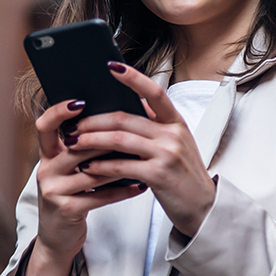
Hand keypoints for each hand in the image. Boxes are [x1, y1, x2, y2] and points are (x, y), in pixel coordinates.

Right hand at [26, 95, 147, 275]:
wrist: (59, 239)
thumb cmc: (72, 198)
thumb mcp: (71, 171)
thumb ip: (84, 148)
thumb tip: (115, 118)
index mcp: (47, 155)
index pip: (45, 125)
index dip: (59, 111)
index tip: (81, 100)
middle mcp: (46, 170)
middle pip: (77, 146)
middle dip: (107, 138)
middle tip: (134, 128)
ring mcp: (54, 191)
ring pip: (92, 171)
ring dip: (121, 164)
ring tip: (145, 157)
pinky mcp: (66, 210)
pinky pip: (100, 196)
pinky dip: (122, 190)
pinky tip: (141, 186)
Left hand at [65, 62, 216, 238]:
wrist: (202, 207)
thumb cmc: (183, 177)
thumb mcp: (175, 146)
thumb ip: (155, 128)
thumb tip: (124, 112)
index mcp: (176, 122)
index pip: (155, 92)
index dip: (133, 78)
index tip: (112, 67)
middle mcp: (173, 134)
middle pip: (126, 118)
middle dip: (94, 120)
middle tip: (74, 125)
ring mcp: (166, 153)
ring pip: (119, 139)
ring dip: (91, 141)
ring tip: (73, 143)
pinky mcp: (158, 175)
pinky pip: (121, 165)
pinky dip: (101, 166)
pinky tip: (88, 167)